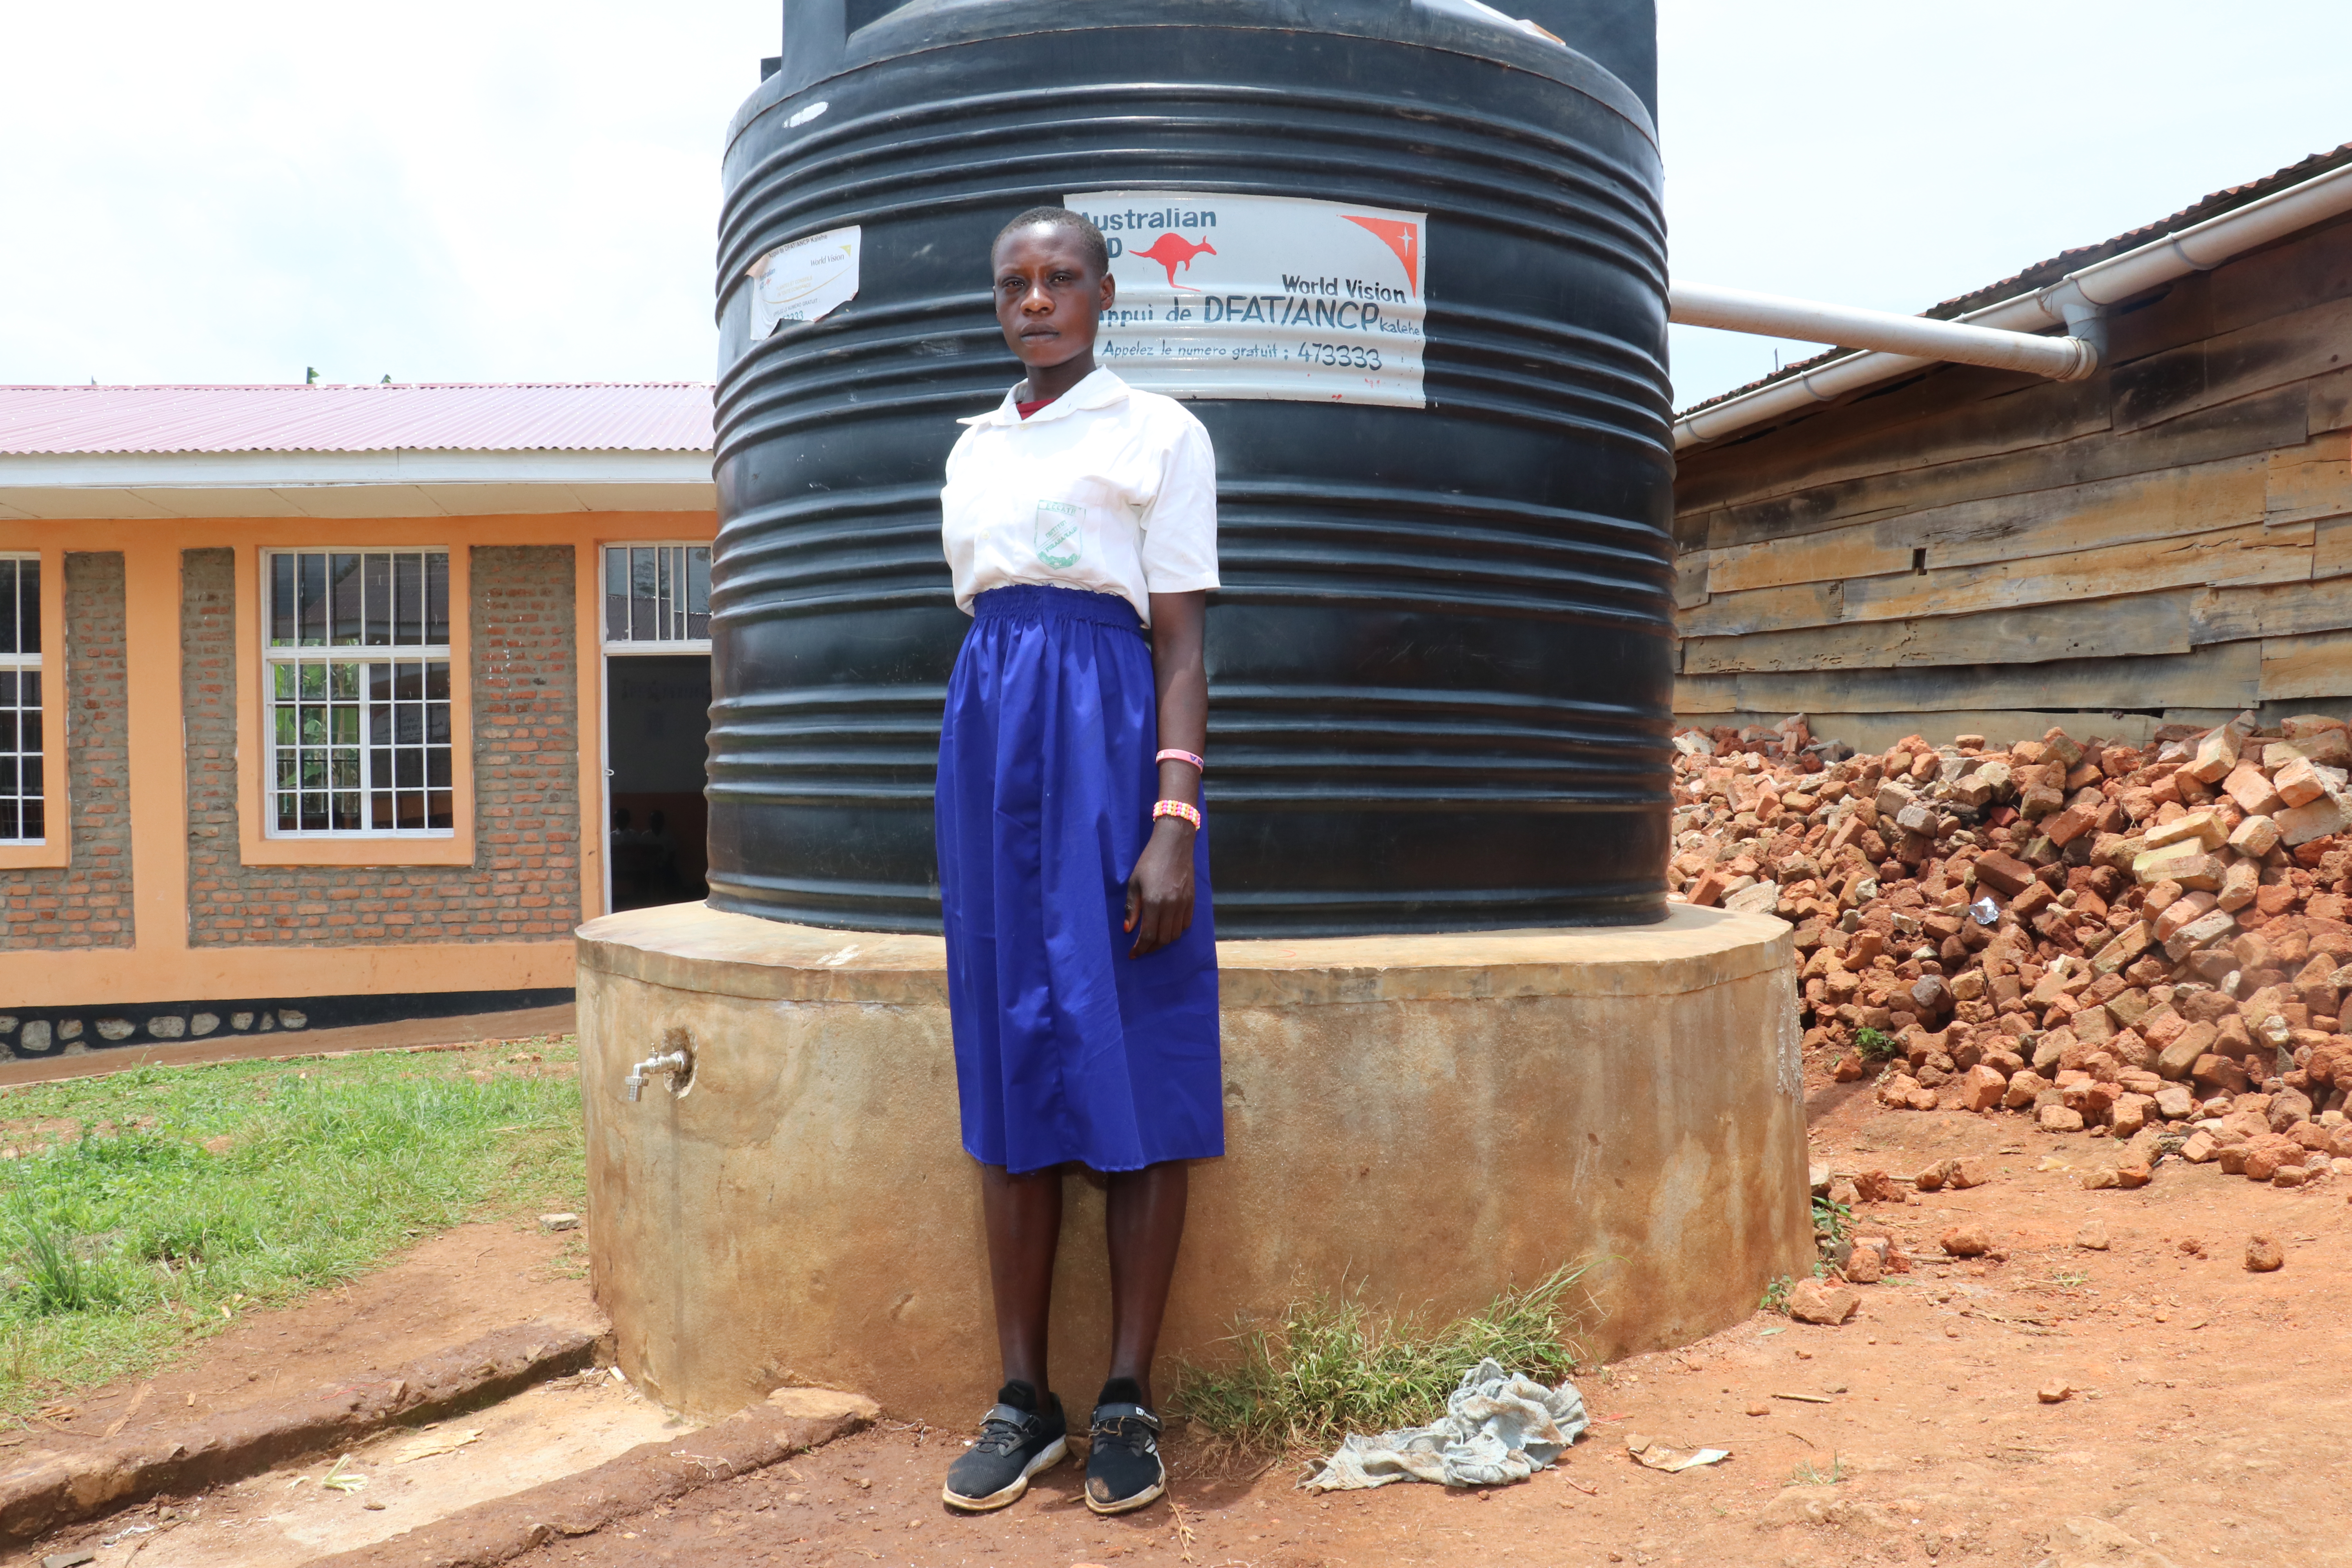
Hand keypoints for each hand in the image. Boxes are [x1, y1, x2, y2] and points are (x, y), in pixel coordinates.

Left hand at [1124, 819, 1196, 956]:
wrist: (1174, 845)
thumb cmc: (1150, 861)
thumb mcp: (1134, 883)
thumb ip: (1132, 908)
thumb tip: (1128, 930)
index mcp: (1154, 902)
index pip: (1148, 935)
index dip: (1140, 948)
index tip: (1133, 954)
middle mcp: (1171, 907)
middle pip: (1163, 939)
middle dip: (1151, 948)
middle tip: (1142, 949)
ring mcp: (1184, 904)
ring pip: (1176, 934)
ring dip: (1164, 941)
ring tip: (1153, 940)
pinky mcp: (1192, 900)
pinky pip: (1186, 924)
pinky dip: (1176, 931)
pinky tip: (1168, 928)